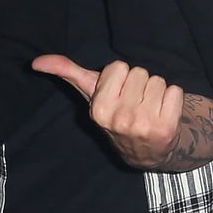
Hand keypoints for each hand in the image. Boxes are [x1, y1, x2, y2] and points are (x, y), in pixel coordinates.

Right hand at [32, 54, 212, 169]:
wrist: (148, 151)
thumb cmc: (118, 115)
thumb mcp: (92, 96)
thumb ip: (67, 73)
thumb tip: (36, 62)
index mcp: (99, 110)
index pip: (118, 67)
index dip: (121, 77)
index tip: (119, 94)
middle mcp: (120, 119)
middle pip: (139, 72)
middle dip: (139, 84)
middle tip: (136, 103)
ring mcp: (144, 125)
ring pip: (158, 81)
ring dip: (157, 92)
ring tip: (150, 109)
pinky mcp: (167, 127)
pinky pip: (176, 91)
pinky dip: (173, 99)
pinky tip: (165, 114)